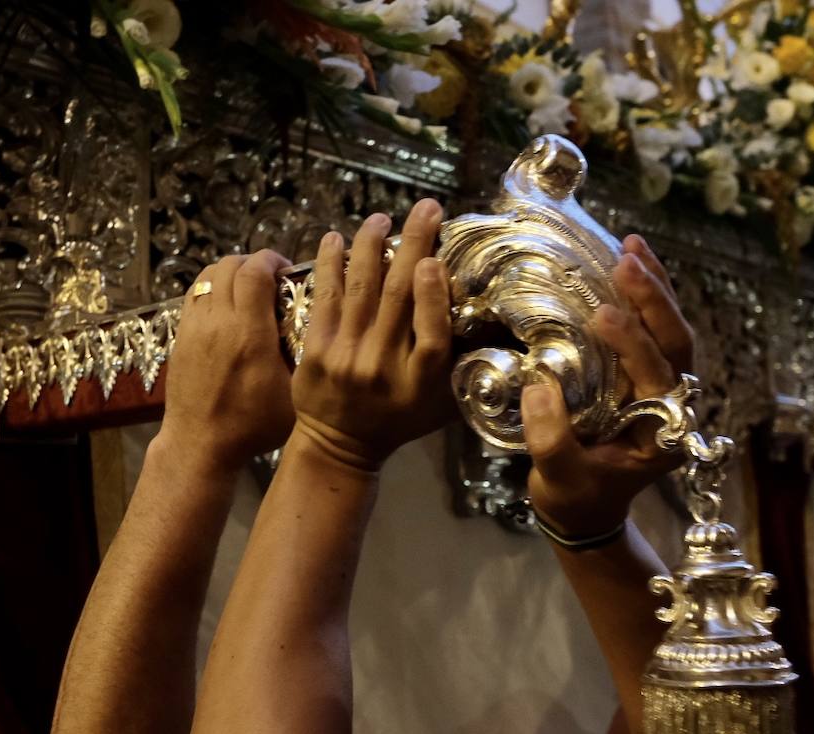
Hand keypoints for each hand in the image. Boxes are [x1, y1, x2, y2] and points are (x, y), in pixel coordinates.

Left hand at [159, 250, 295, 472]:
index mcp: (249, 333)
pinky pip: (194, 294)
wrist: (200, 445)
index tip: (285, 267)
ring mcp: (194, 327)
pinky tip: (225, 304)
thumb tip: (320, 330)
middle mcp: (218, 322)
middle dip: (252, 263)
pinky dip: (211, 288)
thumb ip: (305, 359)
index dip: (271, 259)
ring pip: (208, 276)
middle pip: (230, 266)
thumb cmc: (253, 425)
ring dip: (229, 272)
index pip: (255, 272)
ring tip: (247, 287)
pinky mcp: (180, 337)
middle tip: (270, 277)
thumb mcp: (293, 397)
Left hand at [288, 198, 454, 469]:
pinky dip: (330, 265)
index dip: (433, 297)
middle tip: (427, 208)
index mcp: (418, 383)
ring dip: (371, 246)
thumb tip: (497, 319)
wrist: (339, 446)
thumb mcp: (441, 403)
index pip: (431, 336)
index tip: (434, 261)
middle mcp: (383, 367)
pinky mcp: (316, 349)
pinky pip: (325, 298)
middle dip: (412, 246)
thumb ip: (462, 365)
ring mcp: (346, 357)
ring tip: (381, 218)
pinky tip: (336, 239)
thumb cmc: (399, 419)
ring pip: (360, 290)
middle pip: (398, 300)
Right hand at [523, 235, 695, 534]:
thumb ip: (551, 440)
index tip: (604, 314)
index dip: (635, 343)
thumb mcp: (558, 478)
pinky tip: (626, 262)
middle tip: (626, 262)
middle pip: (677, 343)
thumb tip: (540, 386)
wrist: (586, 511)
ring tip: (631, 247)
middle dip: (655, 300)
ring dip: (655, 288)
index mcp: (663, 432)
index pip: (657, 376)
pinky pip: (655, 331)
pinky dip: (645, 297)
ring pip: (672, 330)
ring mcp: (664, 387)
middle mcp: (675, 405)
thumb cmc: (574, 496)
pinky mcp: (648, 375)